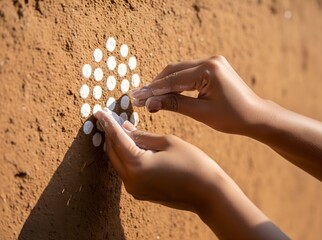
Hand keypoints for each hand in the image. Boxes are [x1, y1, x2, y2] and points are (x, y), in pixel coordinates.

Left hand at [95, 109, 288, 238]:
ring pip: (118, 162)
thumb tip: (126, 128)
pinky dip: (126, 157)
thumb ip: (143, 136)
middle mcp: (130, 180)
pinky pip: (127, 171)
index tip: (99, 112)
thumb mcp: (168, 142)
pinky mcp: (140, 193)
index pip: (116, 139)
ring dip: (118, 145)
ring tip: (121, 128)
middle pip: (113, 152)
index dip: (108, 123)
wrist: (208, 194)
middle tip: (110, 118)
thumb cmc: (193, 164)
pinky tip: (132, 145)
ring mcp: (134, 189)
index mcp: (137, 165)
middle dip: (110, 134)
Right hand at [130, 55, 263, 134]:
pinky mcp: (212, 67)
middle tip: (139, 98)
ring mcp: (212, 62)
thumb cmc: (233, 117)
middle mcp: (210, 60)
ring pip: (179, 71)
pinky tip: (165, 91)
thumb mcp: (201, 112)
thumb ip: (174, 104)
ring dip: (164, 83)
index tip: (136, 97)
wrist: (255, 116)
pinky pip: (188, 73)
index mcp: (209, 70)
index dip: (152, 90)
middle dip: (155, 85)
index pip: (173, 79)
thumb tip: (150, 103)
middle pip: (173, 71)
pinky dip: (175, 83)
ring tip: (148, 96)